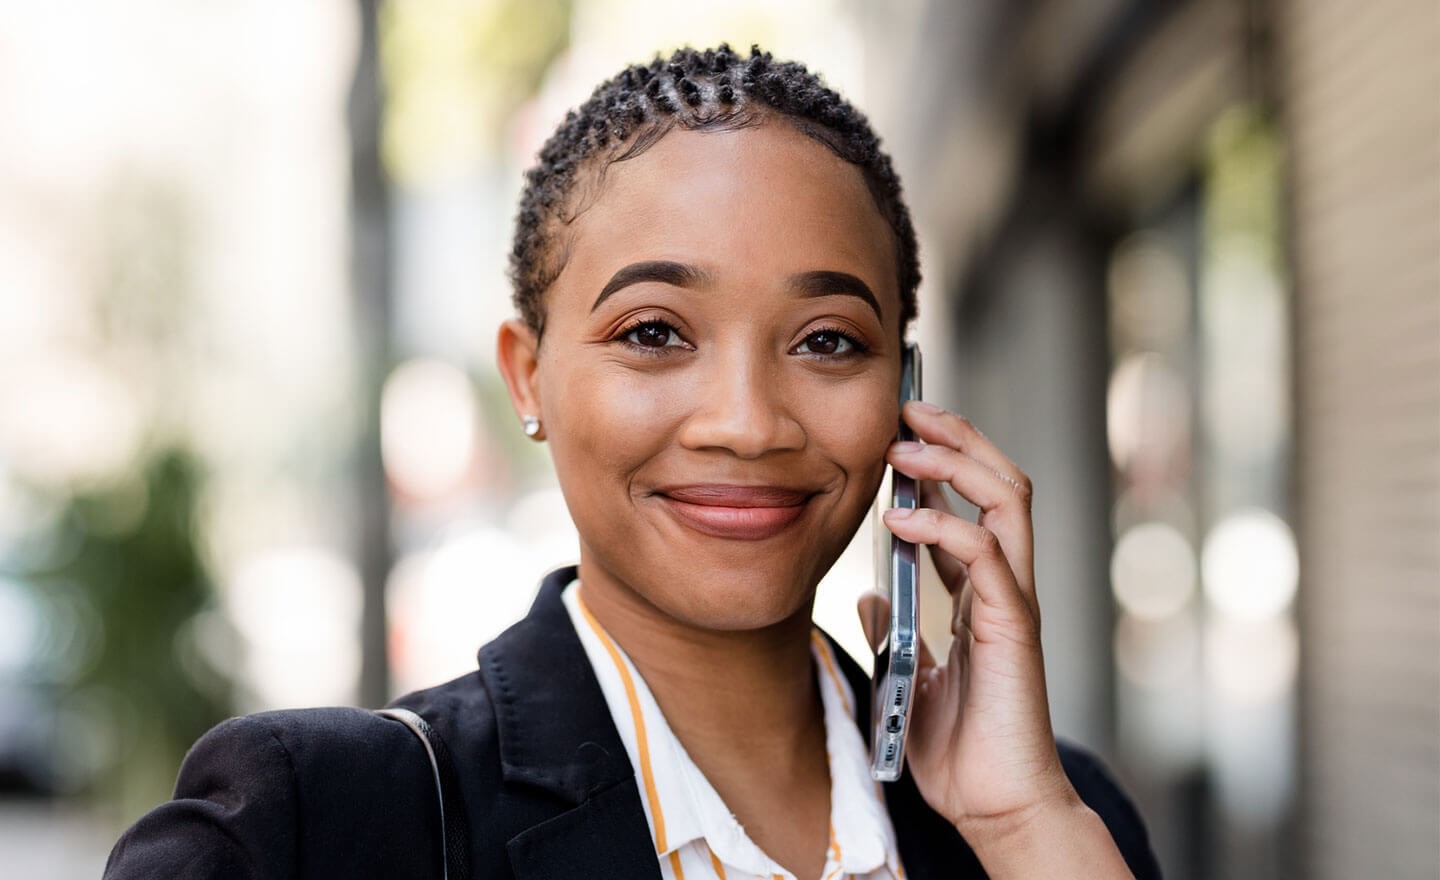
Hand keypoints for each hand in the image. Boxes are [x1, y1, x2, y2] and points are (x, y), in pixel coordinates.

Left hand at [860, 401, 1074, 836]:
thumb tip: (866, 592)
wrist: (992, 805)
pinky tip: (903, 518)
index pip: (971, 505)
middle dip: (958, 438)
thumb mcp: (909, 675)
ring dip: (956, 462)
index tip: (898, 431)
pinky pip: (987, 556)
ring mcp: (1014, 602)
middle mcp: (1004, 586)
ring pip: (1006, 501)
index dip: (940, 464)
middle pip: (999, 484)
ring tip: (906, 442)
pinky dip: (945, 527)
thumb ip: (896, 627)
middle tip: (910, 408)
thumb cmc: (961, 747)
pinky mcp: (1013, 626)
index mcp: (981, 593)